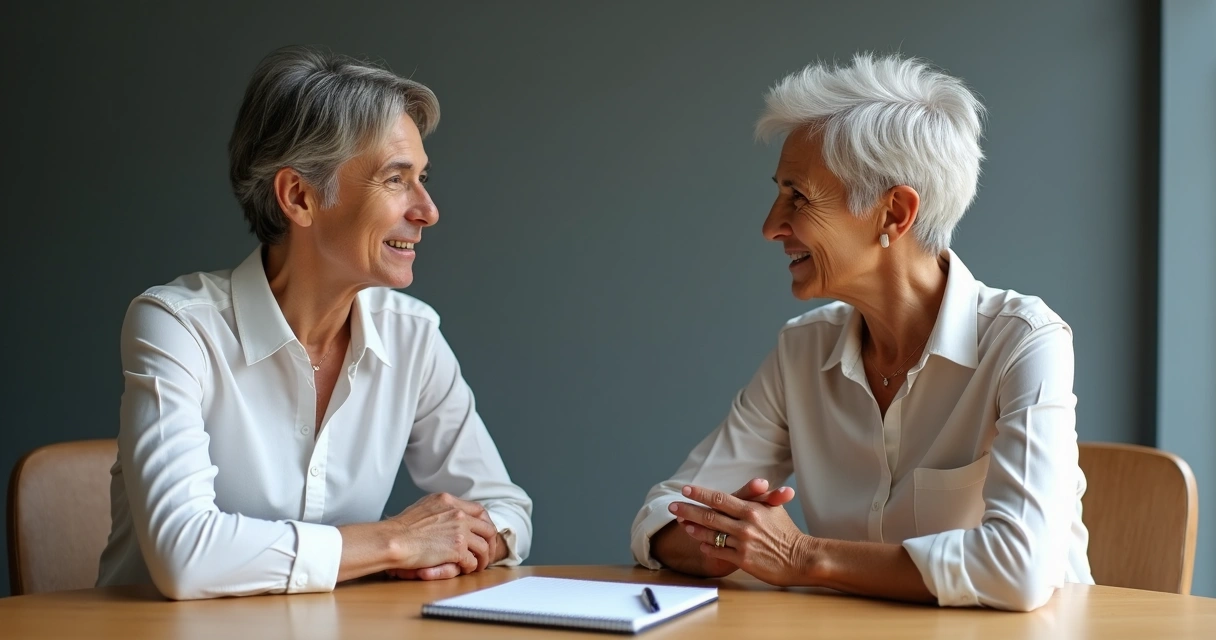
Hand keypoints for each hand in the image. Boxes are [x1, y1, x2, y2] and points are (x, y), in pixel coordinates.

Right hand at [382, 493, 498, 579]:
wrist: (393, 539)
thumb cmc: (400, 528)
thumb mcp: (423, 507)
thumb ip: (439, 510)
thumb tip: (445, 515)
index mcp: (449, 501)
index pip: (478, 510)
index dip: (484, 524)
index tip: (483, 534)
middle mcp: (457, 513)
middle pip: (487, 527)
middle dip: (490, 542)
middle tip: (487, 552)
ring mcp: (459, 530)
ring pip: (484, 546)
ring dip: (483, 557)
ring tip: (478, 565)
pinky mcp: (457, 548)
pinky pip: (472, 560)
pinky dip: (471, 567)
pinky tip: (466, 570)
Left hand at [669, 483, 810, 586]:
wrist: (802, 559)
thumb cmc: (789, 533)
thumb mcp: (775, 510)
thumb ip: (762, 497)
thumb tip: (757, 483)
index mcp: (751, 509)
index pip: (720, 498)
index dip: (701, 493)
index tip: (686, 489)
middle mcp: (744, 525)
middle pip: (710, 515)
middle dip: (688, 510)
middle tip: (673, 506)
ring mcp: (742, 543)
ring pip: (712, 534)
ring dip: (695, 528)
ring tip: (683, 524)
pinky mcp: (743, 560)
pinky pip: (719, 552)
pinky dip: (708, 547)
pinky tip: (701, 544)